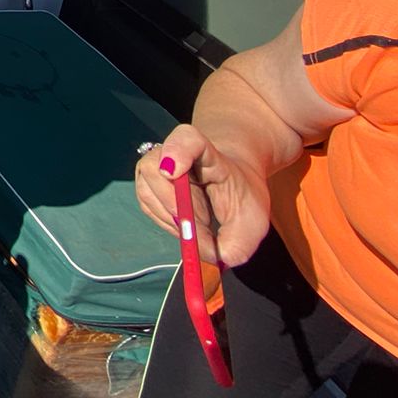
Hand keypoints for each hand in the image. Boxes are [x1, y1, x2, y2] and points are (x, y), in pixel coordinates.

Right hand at [135, 124, 272, 266]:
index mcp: (206, 151)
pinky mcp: (145, 185)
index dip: (176, 151)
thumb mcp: (252, 221)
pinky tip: (188, 225)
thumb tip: (213, 258)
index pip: (186, 139)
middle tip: (205, 231)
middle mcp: (171, 152)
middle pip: (157, 171)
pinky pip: (148, 208)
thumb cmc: (241, 195)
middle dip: (179, 209)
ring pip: (148, 193)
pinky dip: (168, 224)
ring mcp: (153, 167)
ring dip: (174, 220)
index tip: (172, 172)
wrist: (228, 180)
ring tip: (201, 226)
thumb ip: (237, 244)